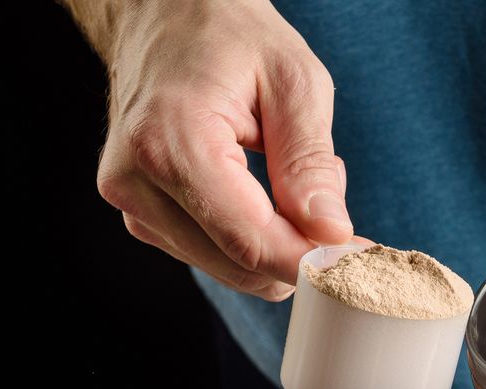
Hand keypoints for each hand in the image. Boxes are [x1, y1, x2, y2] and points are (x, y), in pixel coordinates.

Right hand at [95, 0, 356, 300]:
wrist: (163, 11)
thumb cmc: (230, 34)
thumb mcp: (294, 81)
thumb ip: (310, 162)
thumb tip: (330, 234)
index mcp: (171, 141)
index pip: (249, 240)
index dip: (309, 260)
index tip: (355, 258)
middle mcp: (136, 180)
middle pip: (238, 263)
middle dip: (296, 249)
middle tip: (330, 201)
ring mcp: (130, 200)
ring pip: (226, 266)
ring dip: (274, 242)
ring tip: (288, 177)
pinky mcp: (138, 211)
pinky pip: (208, 252)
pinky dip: (248, 238)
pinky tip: (261, 191)